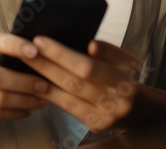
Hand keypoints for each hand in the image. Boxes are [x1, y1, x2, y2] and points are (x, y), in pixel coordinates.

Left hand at [21, 36, 147, 133]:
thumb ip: (108, 50)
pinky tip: (36, 83)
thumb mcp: (124, 59)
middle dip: (48, 62)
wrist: (138, 109)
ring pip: (70, 94)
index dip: (64, 53)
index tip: (41, 40)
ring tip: (27, 63)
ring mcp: (108, 114)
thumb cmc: (124, 76)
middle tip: (27, 49)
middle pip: (77, 79)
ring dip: (45, 78)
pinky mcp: (96, 125)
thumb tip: (90, 45)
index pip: (90, 64)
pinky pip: (68, 107)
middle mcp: (119, 97)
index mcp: (126, 75)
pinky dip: (50, 94)